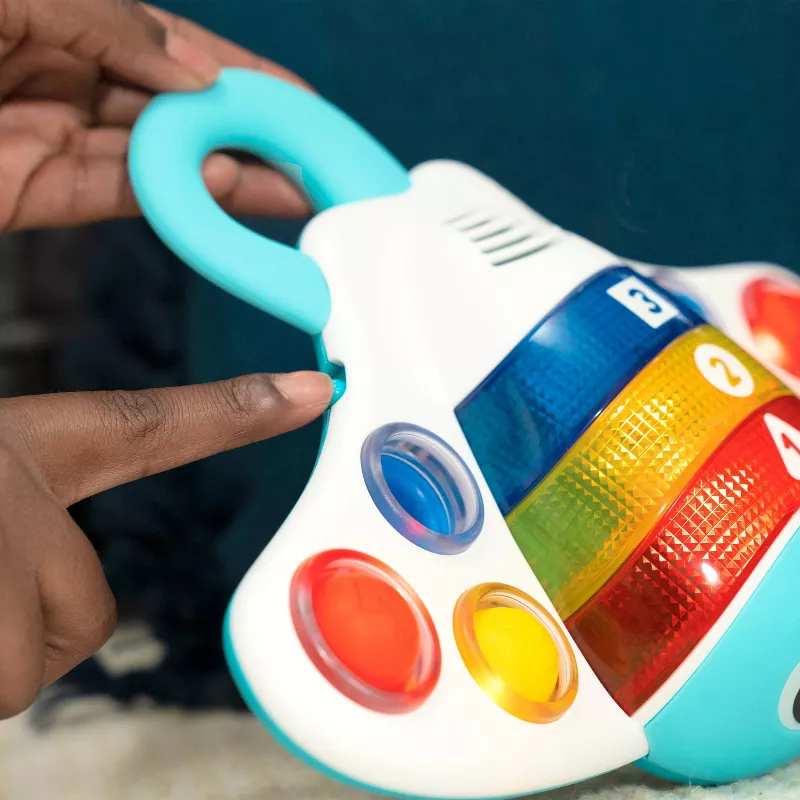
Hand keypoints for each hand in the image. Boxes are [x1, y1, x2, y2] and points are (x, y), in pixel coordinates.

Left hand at [0, 0, 310, 230]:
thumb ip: (114, 22)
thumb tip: (198, 71)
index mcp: (70, 20)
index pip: (173, 48)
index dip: (239, 72)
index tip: (296, 99)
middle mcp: (67, 77)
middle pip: (179, 112)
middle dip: (246, 133)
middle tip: (306, 157)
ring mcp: (54, 136)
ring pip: (161, 160)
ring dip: (229, 174)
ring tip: (291, 186)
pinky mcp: (37, 191)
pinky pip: (117, 194)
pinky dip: (174, 196)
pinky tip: (224, 185)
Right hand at [0, 371, 331, 717]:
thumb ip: (32, 524)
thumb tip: (57, 588)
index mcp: (28, 445)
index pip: (148, 424)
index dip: (236, 411)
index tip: (315, 391)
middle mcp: (16, 482)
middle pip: (92, 613)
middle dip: (32, 626)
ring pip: (29, 667)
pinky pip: (4, 692)